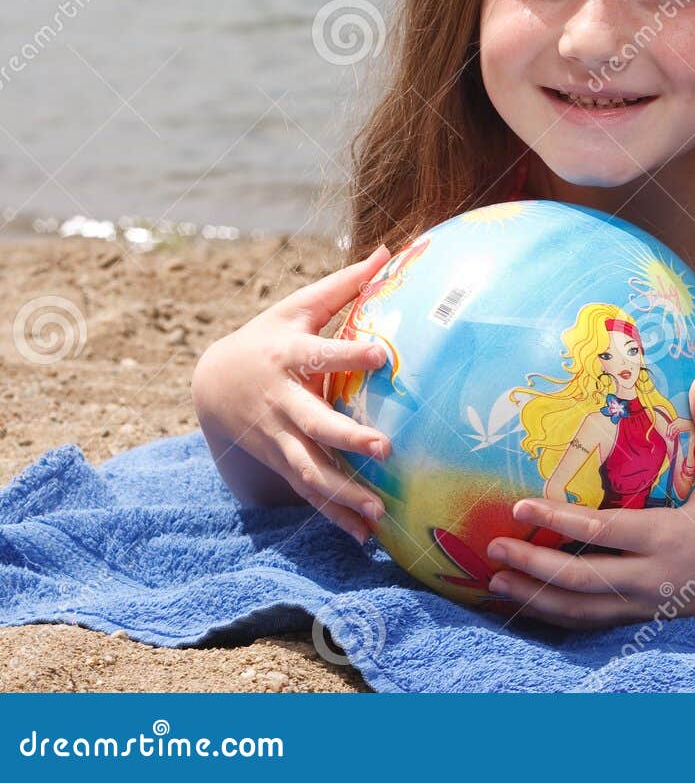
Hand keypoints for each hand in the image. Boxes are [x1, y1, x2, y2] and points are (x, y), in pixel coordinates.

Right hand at [192, 244, 395, 543]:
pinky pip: (307, 494)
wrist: (213, 382)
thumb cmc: (270, 336)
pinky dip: (334, 516)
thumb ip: (344, 285)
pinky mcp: (280, 463)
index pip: (321, 354)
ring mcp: (277, 439)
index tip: (383, 355)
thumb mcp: (297, 307)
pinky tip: (365, 535)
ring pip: (309, 470)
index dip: (349, 354)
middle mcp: (281, 404)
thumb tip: (389, 250)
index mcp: (288, 358)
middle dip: (347, 438)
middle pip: (314, 424)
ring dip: (343, 493)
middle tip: (385, 447)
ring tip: (379, 513)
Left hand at [485, 373, 694, 627]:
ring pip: (581, 609)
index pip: (602, 531)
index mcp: (669, 537)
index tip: (520, 507)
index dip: (559, 520)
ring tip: (494, 584)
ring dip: (535, 599)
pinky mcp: (642, 616)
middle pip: (582, 579)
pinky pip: (592, 621)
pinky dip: (556, 615)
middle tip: (494, 549)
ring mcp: (645, 603)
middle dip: (534, 567)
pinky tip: (527, 604)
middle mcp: (652, 576)